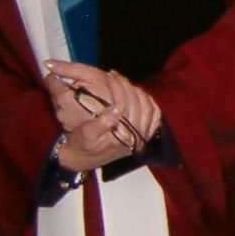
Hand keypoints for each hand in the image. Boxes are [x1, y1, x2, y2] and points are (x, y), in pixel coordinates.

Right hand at [45, 61, 160, 170]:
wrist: (82, 160)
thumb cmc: (80, 145)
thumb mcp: (85, 134)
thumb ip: (101, 123)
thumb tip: (116, 108)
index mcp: (121, 137)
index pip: (124, 105)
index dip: (117, 87)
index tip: (109, 76)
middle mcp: (135, 138)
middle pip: (137, 104)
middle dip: (126, 86)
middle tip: (114, 75)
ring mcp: (141, 138)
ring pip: (148, 108)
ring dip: (137, 91)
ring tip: (123, 81)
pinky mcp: (143, 137)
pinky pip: (154, 118)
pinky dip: (150, 104)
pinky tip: (141, 93)